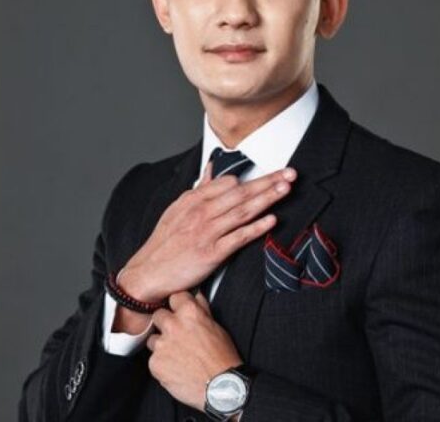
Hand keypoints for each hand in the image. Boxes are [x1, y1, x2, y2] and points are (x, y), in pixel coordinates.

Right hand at [120, 161, 296, 301]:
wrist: (148, 272)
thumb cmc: (165, 242)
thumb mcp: (178, 208)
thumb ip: (199, 188)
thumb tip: (212, 167)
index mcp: (194, 199)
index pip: (230, 182)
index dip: (255, 177)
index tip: (276, 172)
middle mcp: (201, 212)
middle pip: (241, 193)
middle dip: (268, 181)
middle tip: (291, 173)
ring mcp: (207, 232)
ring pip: (242, 211)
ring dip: (266, 199)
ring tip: (286, 189)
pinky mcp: (211, 253)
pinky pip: (237, 237)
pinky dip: (255, 228)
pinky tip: (271, 220)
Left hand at [147, 291, 241, 409]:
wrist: (220, 387)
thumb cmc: (222, 358)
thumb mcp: (216, 327)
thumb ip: (202, 309)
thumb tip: (196, 296)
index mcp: (190, 313)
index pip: (174, 296)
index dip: (177, 305)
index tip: (178, 310)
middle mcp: (173, 326)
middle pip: (158, 316)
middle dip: (166, 323)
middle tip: (177, 335)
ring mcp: (162, 345)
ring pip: (153, 339)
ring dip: (162, 344)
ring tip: (178, 355)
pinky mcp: (155, 363)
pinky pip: (153, 359)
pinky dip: (162, 363)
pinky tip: (176, 368)